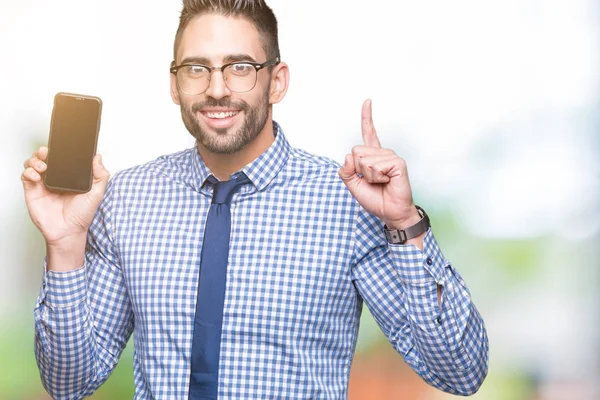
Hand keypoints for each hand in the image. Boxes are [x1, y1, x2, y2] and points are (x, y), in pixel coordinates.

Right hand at [21, 146, 110, 248]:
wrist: (69, 231)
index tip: (60, 145)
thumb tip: (98, 157)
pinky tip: (37, 176)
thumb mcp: (96, 193)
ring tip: (43, 166)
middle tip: (47, 152)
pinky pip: (26, 176)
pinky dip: (28, 172)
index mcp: (69, 175)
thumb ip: (100, 175)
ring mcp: (43, 183)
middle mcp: (55, 177)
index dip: (59, 150)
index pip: (62, 157)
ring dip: (35, 160)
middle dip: (43, 151)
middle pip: (44, 157)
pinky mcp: (33, 191)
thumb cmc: (82, 214)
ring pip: (33, 163)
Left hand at [338, 99, 420, 228]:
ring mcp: (390, 157)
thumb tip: (348, 156)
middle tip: (372, 181)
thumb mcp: (352, 185)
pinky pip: (375, 167)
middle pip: (356, 152)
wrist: (390, 212)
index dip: (367, 117)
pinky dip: (377, 178)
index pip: (368, 133)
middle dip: (358, 170)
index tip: (368, 101)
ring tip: (381, 182)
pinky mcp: (397, 163)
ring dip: (368, 177)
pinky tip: (387, 181)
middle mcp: (382, 153)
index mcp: (372, 156)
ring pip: (364, 161)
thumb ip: (345, 171)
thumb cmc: (375, 199)